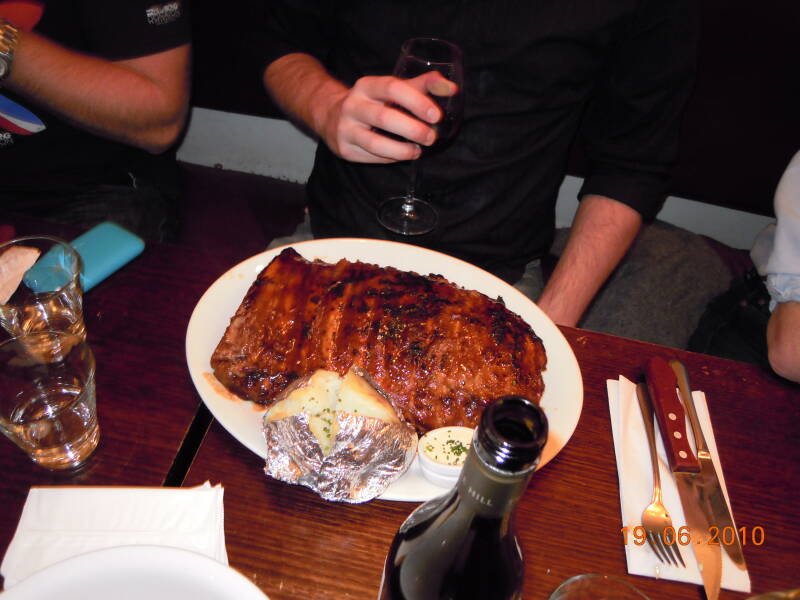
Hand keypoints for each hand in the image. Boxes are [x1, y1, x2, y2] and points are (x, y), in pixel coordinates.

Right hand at [321, 71, 456, 162]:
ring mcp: (346, 128)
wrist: (331, 116)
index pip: (393, 88)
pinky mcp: (344, 148)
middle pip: (384, 118)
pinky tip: (402, 155)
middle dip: (412, 130)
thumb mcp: (393, 89)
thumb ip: (422, 86)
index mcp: (367, 85)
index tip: (437, 116)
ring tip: (418, 152)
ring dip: (401, 150)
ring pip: (375, 143)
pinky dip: (390, 158)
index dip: (416, 101)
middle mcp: (353, 105)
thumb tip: (451, 88)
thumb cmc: (373, 102)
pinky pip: (371, 157)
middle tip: (431, 138)